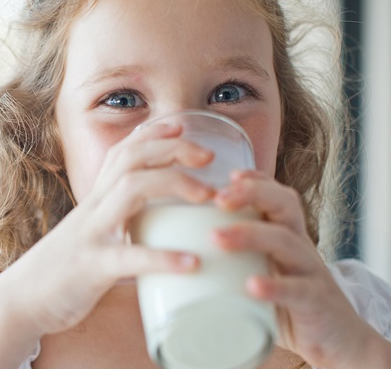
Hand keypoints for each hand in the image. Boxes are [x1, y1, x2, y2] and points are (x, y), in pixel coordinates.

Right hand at [4, 122, 211, 335]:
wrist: (22, 300)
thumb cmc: (64, 270)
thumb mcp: (92, 236)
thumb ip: (120, 226)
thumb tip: (160, 233)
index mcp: (96, 201)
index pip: (122, 152)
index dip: (152, 133)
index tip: (182, 124)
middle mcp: (93, 209)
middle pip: (130, 159)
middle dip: (171, 148)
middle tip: (208, 157)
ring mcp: (91, 235)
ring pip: (130, 190)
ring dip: (173, 184)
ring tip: (208, 196)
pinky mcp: (91, 267)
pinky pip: (129, 257)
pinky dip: (162, 257)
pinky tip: (192, 263)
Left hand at [213, 170, 384, 367]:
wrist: (336, 340)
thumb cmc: (287, 303)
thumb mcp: (262, 272)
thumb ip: (233, 260)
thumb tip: (178, 256)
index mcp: (286, 236)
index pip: (276, 196)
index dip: (256, 180)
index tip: (228, 175)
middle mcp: (299, 246)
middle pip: (283, 205)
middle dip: (252, 194)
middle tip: (217, 199)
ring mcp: (310, 272)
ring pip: (285, 241)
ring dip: (249, 235)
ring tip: (217, 237)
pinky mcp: (315, 302)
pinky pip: (297, 289)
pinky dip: (274, 286)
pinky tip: (251, 285)